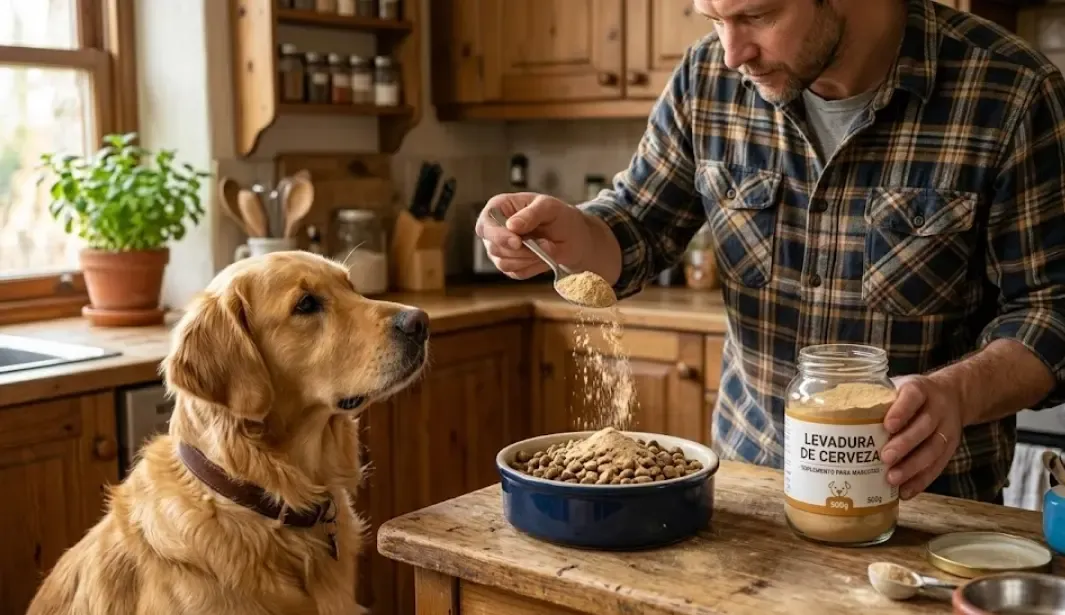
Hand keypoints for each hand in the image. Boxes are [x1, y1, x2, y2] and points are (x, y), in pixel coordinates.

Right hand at [474, 192, 593, 279]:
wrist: (572, 236)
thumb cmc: (558, 215)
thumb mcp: (549, 207)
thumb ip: (531, 214)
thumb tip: (511, 226)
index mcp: (498, 208)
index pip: (485, 225)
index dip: (498, 236)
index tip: (517, 242)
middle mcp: (494, 229)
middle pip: (494, 247)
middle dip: (521, 250)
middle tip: (544, 244)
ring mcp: (499, 249)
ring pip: (503, 263)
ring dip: (529, 258)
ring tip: (547, 247)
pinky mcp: (509, 265)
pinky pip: (515, 273)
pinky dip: (532, 267)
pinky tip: (542, 256)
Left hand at [880, 375, 963, 499]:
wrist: (953, 396)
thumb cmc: (910, 395)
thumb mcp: (897, 386)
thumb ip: (873, 396)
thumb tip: (830, 405)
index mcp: (920, 389)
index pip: (913, 397)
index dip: (901, 411)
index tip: (888, 425)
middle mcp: (938, 408)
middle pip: (924, 426)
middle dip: (904, 444)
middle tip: (885, 457)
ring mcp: (947, 428)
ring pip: (933, 449)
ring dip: (912, 467)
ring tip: (892, 479)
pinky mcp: (951, 448)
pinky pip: (938, 466)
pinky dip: (921, 481)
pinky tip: (905, 492)